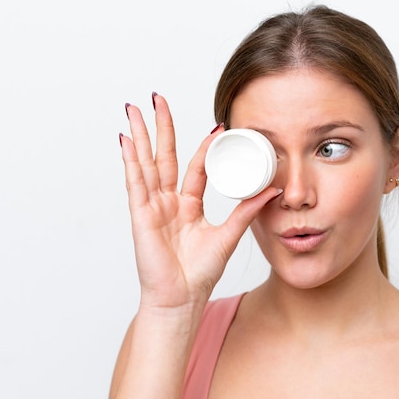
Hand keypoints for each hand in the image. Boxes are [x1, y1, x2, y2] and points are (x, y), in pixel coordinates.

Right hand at [119, 93, 280, 308]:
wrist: (182, 299)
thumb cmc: (199, 274)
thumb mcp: (228, 235)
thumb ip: (246, 211)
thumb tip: (272, 189)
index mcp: (188, 206)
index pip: (194, 167)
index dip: (204, 146)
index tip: (217, 126)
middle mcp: (167, 202)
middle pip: (164, 156)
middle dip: (162, 128)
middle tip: (159, 99)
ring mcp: (151, 207)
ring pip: (145, 163)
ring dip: (140, 135)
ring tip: (135, 109)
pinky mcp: (140, 216)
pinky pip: (135, 183)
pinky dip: (131, 161)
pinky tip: (126, 140)